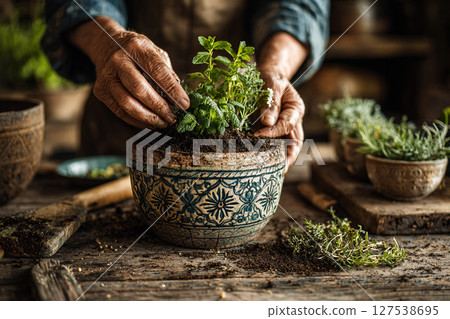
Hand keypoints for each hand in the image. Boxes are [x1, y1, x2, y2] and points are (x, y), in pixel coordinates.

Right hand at [69, 17, 189, 127]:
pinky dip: (137, 121)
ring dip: (148, 118)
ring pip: (128, 104)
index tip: (184, 104)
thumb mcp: (154, 52)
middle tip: (172, 117)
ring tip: (162, 123)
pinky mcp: (101, 91)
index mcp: (137, 48)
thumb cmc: (136, 51)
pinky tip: (149, 122)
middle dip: (159, 107)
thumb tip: (180, 98)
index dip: (173, 90)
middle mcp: (118, 61)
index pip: (157, 72)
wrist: (106, 44)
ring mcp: (107, 77)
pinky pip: (120, 112)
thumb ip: (167, 73)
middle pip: (140, 90)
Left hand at [254, 32, 307, 171]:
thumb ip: (270, 102)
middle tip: (280, 170)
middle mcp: (293, 121)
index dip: (274, 132)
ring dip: (279, 158)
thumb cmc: (271, 79)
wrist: (268, 75)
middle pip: (295, 143)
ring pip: (286, 146)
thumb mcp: (271, 85)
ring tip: (270, 170)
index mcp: (296, 109)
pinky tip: (259, 160)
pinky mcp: (274, 131)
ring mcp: (285, 127)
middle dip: (289, 157)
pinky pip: (275, 144)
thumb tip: (267, 123)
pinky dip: (269, 152)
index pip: (287, 125)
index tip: (258, 134)